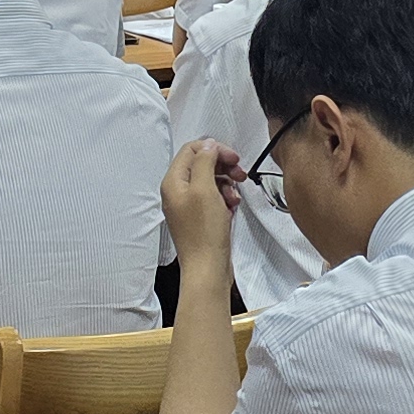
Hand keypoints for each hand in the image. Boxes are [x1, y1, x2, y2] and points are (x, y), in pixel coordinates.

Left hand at [161, 138, 238, 269]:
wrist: (207, 269)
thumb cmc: (204, 232)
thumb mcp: (205, 189)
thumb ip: (204, 162)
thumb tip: (208, 144)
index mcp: (173, 182)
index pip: (191, 150)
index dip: (214, 149)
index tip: (234, 158)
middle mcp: (177, 192)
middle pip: (200, 164)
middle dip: (222, 166)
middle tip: (240, 173)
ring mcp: (188, 205)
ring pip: (209, 180)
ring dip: (226, 183)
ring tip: (235, 195)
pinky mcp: (199, 218)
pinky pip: (213, 197)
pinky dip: (225, 197)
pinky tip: (232, 206)